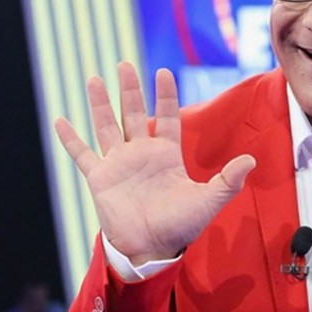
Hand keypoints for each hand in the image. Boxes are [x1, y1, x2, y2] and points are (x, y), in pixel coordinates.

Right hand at [54, 62, 254, 265]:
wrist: (153, 248)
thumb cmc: (182, 225)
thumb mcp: (209, 200)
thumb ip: (228, 180)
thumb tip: (251, 160)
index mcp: (167, 154)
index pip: (167, 116)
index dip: (165, 95)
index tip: (162, 72)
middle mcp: (141, 153)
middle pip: (133, 113)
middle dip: (129, 89)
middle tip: (124, 64)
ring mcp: (119, 163)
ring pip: (106, 125)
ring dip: (100, 103)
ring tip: (94, 78)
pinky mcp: (100, 178)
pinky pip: (82, 154)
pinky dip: (70, 138)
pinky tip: (60, 120)